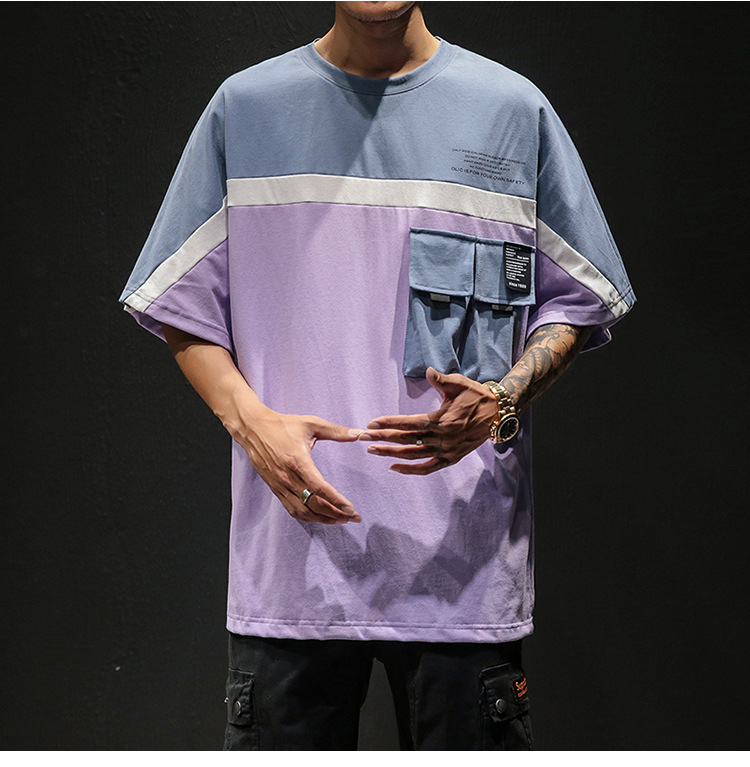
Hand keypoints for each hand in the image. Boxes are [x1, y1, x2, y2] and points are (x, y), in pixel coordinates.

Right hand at [234, 407, 362, 523]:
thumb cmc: (283, 425)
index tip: (351, 508)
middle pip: (314, 504)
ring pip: (303, 511)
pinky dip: (308, 517)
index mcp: (298, 461)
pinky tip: (320, 517)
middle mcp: (288, 477)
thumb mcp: (311, 423)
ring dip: (323, 519)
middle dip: (336, 514)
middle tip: (353, 517)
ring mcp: (280, 485)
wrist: (253, 429)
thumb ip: (336, 431)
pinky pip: (292, 509)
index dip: (336, 500)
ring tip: (340, 519)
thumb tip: (358, 433)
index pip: (319, 488)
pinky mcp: (275, 489)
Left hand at [362, 367, 496, 474]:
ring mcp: (447, 451)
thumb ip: (441, 380)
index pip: (409, 423)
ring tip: (372, 450)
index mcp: (442, 420)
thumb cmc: (475, 395)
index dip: (389, 423)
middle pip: (407, 440)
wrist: (497, 413)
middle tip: (363, 437)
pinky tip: (394, 467)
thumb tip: (429, 371)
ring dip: (391, 453)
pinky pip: (428, 468)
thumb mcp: (459, 383)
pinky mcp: (451, 459)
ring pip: (413, 455)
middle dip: (383, 438)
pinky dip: (411, 470)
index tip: (371, 424)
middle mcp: (443, 438)